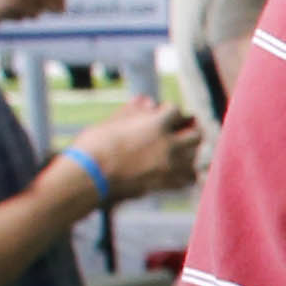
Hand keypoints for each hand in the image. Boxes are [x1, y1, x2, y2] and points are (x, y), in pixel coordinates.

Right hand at [80, 99, 205, 194]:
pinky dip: (186, 173)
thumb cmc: (95, 146)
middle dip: (188, 130)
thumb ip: (134, 111)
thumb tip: (148, 101)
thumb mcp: (113, 122)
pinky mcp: (166, 184)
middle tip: (179, 130)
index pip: (177, 110)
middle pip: (196, 134)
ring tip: (178, 149)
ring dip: (188, 151)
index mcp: (157, 124)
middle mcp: (170, 145)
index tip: (161, 112)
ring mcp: (171, 166)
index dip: (168, 110)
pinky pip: (188, 178)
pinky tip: (176, 169)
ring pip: (195, 156)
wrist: (90, 177)